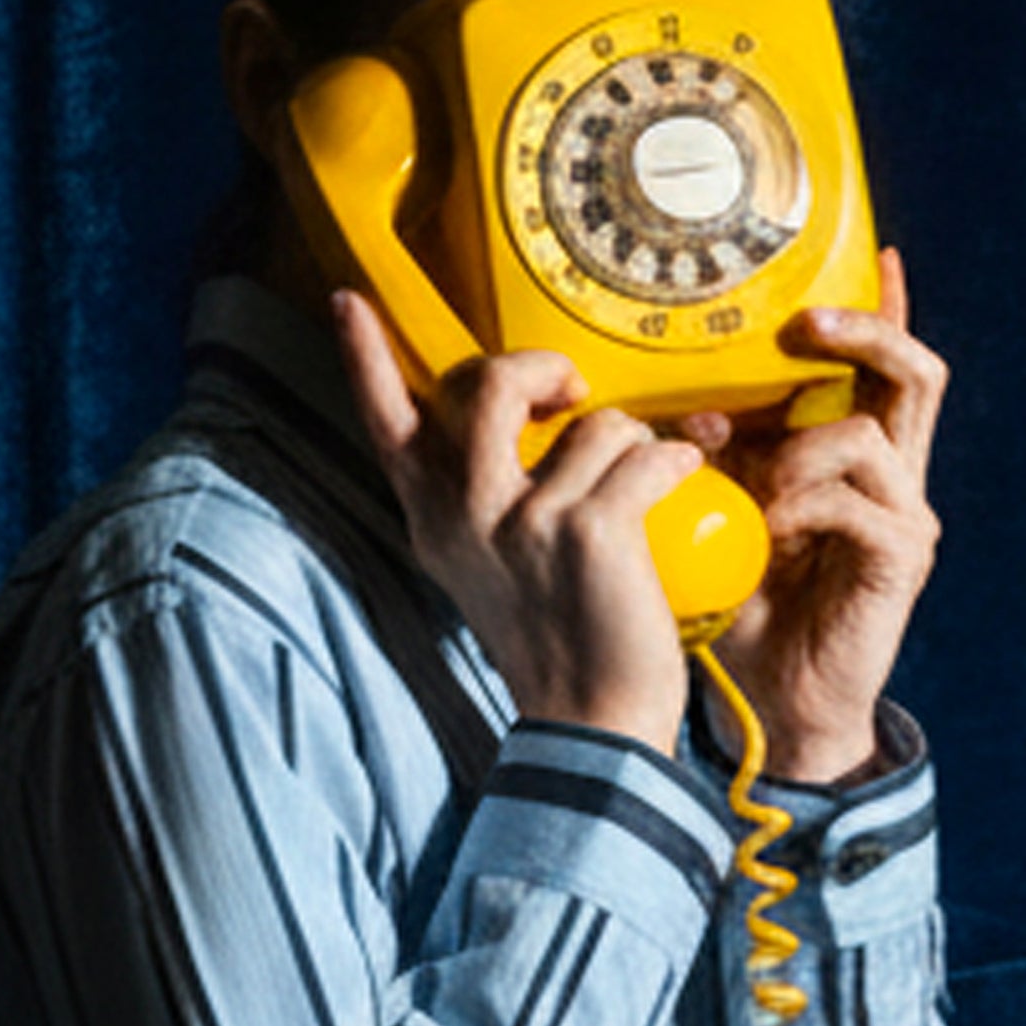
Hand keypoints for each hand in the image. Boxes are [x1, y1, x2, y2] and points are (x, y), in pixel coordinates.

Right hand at [332, 292, 718, 750]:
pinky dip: (677, 462)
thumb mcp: (489, 568)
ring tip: (639, 488)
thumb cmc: (555, 643)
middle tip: (572, 394)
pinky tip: (679, 485)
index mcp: (434, 521)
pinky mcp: (588, 530)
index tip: (347, 303)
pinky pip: (645, 453)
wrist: (591, 723)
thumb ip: (485, 497)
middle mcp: (467, 514)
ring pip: (591, 421)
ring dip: (631, 442)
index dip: (365, 358)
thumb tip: (531, 423)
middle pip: (489, 382)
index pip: (388, 425)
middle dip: (542, 369)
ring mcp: (525, 521)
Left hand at [699, 246, 946, 788]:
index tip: (875, 253)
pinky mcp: (901, 558)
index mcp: (857, 458)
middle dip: (862, 330)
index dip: (882, 308)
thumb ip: (717, 460)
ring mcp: (904, 515)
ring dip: (800, 447)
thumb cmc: (749, 612)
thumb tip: (690, 408)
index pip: (882, 364)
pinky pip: (857, 500)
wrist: (778, 707)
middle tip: (805, 322)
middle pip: (911, 369)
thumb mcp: (720, 517)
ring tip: (756, 491)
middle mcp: (894, 476)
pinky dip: (804, 504)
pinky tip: (770, 535)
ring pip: (870, 428)